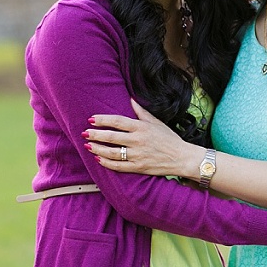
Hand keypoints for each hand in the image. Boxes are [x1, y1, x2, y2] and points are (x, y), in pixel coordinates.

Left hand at [83, 99, 198, 176]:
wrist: (181, 157)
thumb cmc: (169, 138)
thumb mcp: (156, 122)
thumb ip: (142, 112)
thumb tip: (131, 99)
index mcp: (142, 127)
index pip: (117, 121)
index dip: (103, 120)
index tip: (91, 119)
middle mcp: (138, 141)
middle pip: (111, 137)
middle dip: (95, 135)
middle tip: (84, 133)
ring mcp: (137, 155)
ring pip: (112, 152)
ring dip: (97, 149)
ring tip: (88, 146)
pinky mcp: (138, 167)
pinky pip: (118, 166)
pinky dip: (106, 162)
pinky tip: (99, 158)